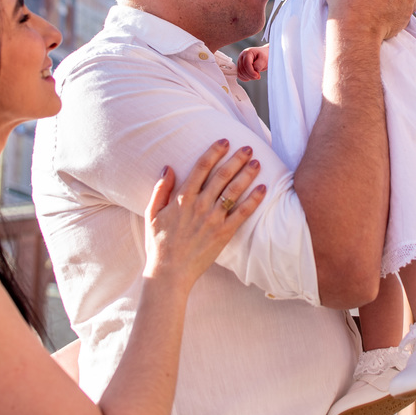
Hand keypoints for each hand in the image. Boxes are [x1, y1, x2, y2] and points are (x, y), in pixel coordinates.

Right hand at [143, 140, 265, 288]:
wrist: (169, 273)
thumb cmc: (159, 244)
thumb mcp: (152, 214)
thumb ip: (161, 189)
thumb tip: (168, 167)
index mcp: (182, 198)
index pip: (201, 167)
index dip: (214, 152)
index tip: (224, 141)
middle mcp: (199, 205)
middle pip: (222, 175)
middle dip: (237, 159)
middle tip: (248, 148)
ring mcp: (212, 219)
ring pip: (234, 191)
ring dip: (247, 175)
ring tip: (258, 162)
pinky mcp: (223, 234)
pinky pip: (242, 214)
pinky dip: (254, 200)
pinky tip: (263, 189)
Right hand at [237, 46, 268, 80]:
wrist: (263, 55)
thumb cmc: (264, 56)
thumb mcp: (264, 59)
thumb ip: (259, 64)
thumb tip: (254, 70)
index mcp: (247, 53)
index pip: (246, 64)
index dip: (251, 72)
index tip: (257, 76)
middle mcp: (242, 56)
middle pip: (242, 69)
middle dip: (250, 75)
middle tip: (258, 76)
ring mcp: (240, 62)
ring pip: (240, 72)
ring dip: (248, 77)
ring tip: (255, 76)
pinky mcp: (240, 66)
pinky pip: (239, 74)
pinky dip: (244, 78)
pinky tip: (250, 78)